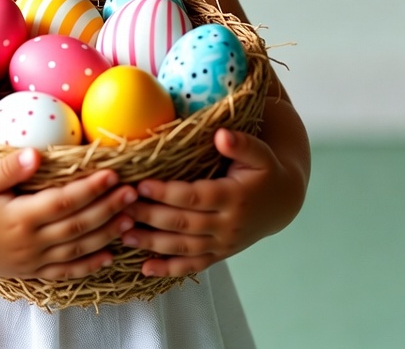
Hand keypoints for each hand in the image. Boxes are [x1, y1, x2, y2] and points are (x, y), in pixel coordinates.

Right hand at [0, 147, 137, 279]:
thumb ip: (8, 168)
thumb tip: (36, 154)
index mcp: (19, 217)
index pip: (64, 201)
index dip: (91, 189)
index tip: (113, 175)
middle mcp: (30, 242)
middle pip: (78, 225)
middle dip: (108, 208)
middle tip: (133, 193)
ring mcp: (32, 260)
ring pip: (78, 249)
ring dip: (106, 235)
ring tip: (130, 219)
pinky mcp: (30, 271)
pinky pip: (65, 272)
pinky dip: (89, 265)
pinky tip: (108, 256)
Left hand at [121, 128, 300, 277]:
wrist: (282, 201)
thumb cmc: (265, 170)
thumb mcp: (259, 153)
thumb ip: (241, 143)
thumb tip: (221, 135)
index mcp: (233, 197)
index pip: (194, 197)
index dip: (166, 193)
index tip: (141, 185)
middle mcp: (227, 225)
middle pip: (183, 223)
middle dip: (150, 216)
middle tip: (121, 208)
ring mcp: (223, 244)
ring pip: (183, 247)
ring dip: (152, 243)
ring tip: (123, 235)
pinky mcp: (219, 254)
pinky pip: (193, 265)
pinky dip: (169, 269)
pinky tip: (145, 269)